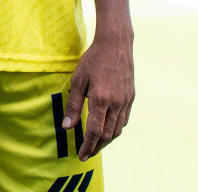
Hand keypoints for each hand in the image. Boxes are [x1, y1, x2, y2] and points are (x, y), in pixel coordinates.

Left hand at [64, 26, 134, 160]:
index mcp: (101, 100)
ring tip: (96, 144)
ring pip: (117, 129)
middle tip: (86, 153)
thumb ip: (73, 105)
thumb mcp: (78, 80)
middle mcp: (116, 103)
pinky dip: (115, 129)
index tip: (81, 155)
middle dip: (96, 147)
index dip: (87, 147)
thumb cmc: (94, 59)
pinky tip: (108, 128)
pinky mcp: (130, 96)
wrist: (116, 43)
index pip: (94, 132)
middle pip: (107, 135)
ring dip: (106, 140)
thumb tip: (67, 127)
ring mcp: (125, 100)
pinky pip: (124, 119)